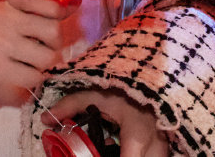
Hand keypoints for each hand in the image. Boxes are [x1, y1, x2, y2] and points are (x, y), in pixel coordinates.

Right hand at [0, 0, 79, 106]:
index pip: (51, 7)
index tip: (56, 23)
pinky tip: (22, 74)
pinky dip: (33, 79)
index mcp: (9, 5)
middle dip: (54, 44)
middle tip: (43, 48)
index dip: (60, 17)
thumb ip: (39, 6)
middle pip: (53, 34)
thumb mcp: (9, 10)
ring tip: (32, 63)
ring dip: (44, 65)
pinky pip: (33, 79)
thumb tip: (75, 3)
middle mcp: (4, 24)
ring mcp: (0, 50)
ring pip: (46, 60)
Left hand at [43, 89, 169, 156]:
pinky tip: (128, 148)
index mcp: (136, 133)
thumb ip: (70, 105)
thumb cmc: (120, 82)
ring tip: (118, 149)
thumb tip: (45, 119)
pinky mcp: (169, 138)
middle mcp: (155, 141)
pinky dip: (146, 154)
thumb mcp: (94, 91)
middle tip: (109, 152)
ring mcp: (166, 141)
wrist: (147, 66)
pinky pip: (160, 154)